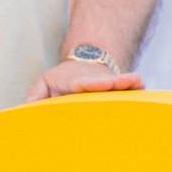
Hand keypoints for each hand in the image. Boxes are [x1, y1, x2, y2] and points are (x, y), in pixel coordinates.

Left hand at [26, 58, 143, 101]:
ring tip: (139, 82)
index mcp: (78, 82)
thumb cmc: (63, 80)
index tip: (104, 84)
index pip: (86, 84)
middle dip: (117, 83)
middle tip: (130, 81)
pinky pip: (130, 87)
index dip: (95, 84)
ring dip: (129, 84)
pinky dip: (136, 86)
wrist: (84, 66)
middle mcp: (97, 82)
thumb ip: (38, 94)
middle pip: (108, 83)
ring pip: (121, 85)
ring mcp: (109, 84)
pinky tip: (143, 85)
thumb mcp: (46, 82)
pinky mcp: (119, 88)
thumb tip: (28, 106)